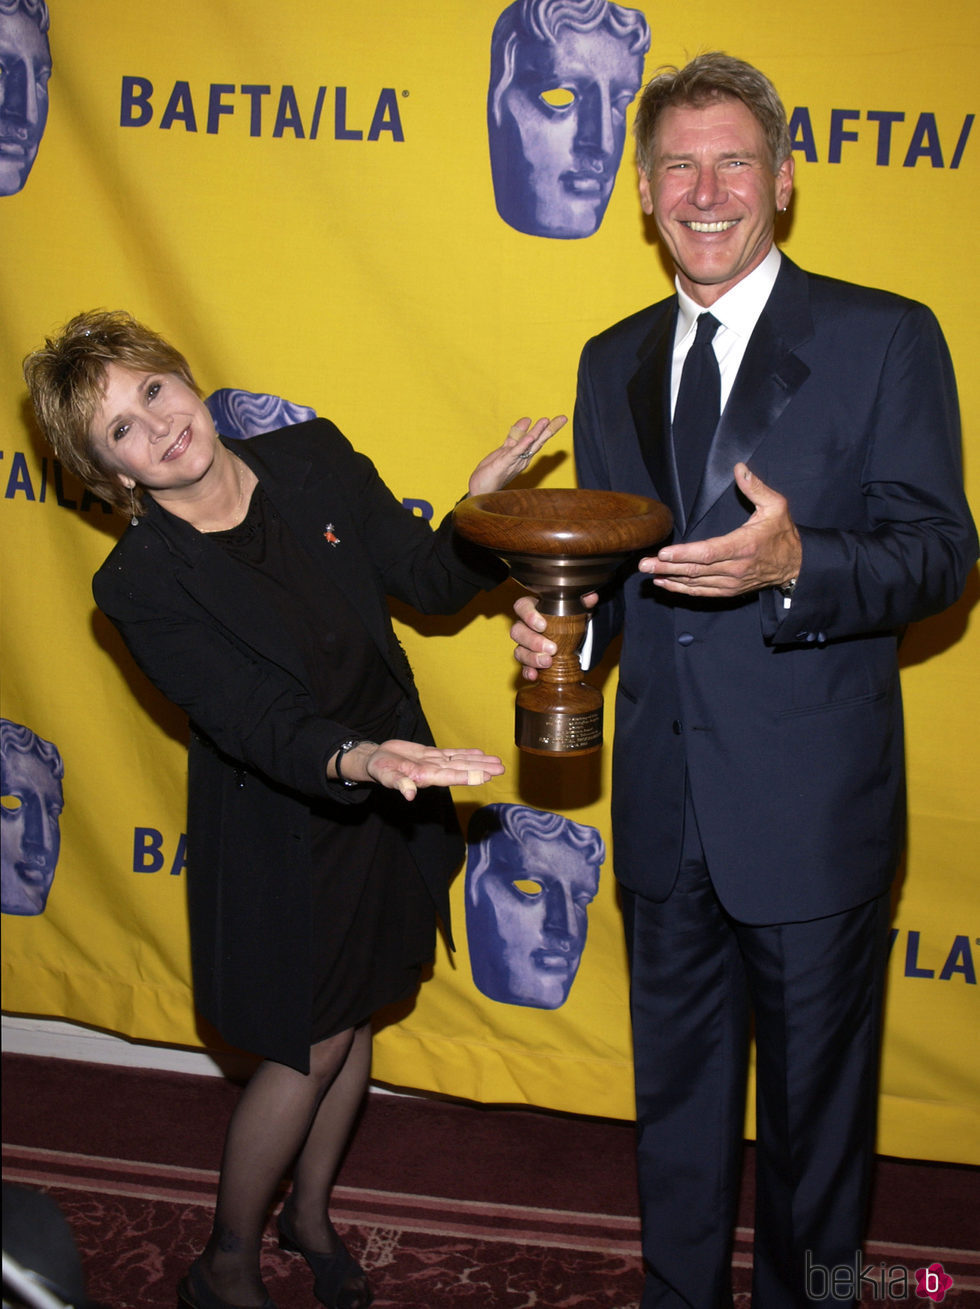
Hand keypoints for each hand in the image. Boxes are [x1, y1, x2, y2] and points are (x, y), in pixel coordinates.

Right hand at [339, 740, 504, 799]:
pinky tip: (480, 753)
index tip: (486, 776)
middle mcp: (433, 771)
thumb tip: (409, 794)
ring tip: (498, 763)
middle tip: (501, 769)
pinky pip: (453, 754)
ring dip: (479, 762)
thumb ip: (398, 783)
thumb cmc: (379, 770)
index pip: (450, 777)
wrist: (375, 760)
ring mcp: (434, 763)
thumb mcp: (385, 776)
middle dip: (481, 769)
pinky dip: (466, 753)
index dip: (468, 776)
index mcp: (424, 777)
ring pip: (460, 761)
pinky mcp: (432, 755)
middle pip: (461, 769)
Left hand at [467, 415, 566, 496]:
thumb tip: (527, 419)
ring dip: (537, 433)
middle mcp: (521, 459)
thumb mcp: (504, 449)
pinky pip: (515, 453)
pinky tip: (530, 437)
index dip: (547, 428)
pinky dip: (522, 445)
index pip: (536, 439)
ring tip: (546, 421)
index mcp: (522, 455)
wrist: (479, 490)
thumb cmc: (491, 472)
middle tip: (563, 418)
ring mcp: (514, 462)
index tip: (561, 418)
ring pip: (528, 445)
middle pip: (537, 441)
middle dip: (550, 429)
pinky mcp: (504, 464)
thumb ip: (515, 436)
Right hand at [510, 592, 596, 681]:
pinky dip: (527, 671)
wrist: (572, 636)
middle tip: (552, 648)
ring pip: (519, 650)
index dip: (528, 615)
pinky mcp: (528, 660)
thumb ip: (582, 601)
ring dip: (532, 658)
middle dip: (533, 641)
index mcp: (532, 608)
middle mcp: (524, 626)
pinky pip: (523, 666)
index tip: (542, 625)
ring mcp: (524, 644)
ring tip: (548, 662)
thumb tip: (591, 596)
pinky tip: (534, 675)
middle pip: (517, 631)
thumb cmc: (567, 618)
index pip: (521, 607)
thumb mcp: (576, 608)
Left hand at [640, 463, 801, 596]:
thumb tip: (739, 468)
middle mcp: (736, 567)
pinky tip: (664, 583)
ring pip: (696, 582)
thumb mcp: (776, 506)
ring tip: (648, 571)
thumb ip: (755, 488)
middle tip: (644, 563)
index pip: (709, 552)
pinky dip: (681, 589)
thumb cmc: (783, 534)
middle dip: (667, 566)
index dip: (685, 554)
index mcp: (744, 545)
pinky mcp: (729, 590)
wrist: (796, 565)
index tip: (664, 552)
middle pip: (696, 569)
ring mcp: (732, 582)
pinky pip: (702, 592)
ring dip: (670, 577)